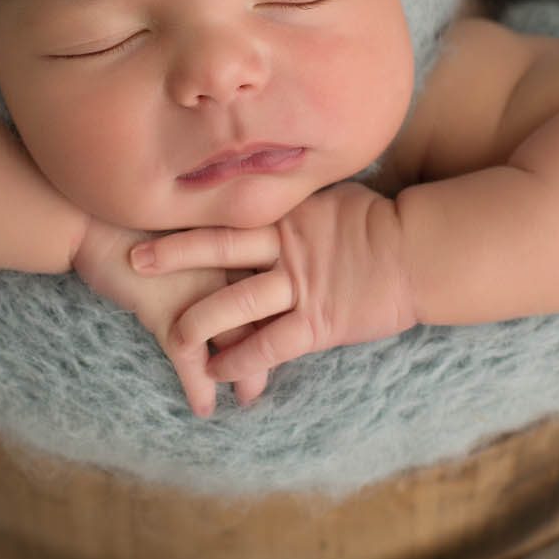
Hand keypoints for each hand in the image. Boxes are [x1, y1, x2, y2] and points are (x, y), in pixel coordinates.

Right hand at [69, 215, 264, 418]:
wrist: (90, 219)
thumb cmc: (138, 222)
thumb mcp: (187, 235)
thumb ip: (211, 251)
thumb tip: (228, 274)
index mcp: (235, 241)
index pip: (272, 281)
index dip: (281, 309)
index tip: (290, 330)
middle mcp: (226, 263)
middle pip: (264, 314)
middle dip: (273, 348)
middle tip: (277, 369)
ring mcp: (199, 289)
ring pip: (236, 341)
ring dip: (245, 375)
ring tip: (249, 398)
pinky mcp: (166, 310)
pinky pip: (191, 358)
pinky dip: (199, 387)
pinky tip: (204, 408)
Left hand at [126, 181, 419, 405]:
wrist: (424, 254)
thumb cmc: (383, 225)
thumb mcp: (333, 198)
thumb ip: (296, 200)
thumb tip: (268, 185)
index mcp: (288, 213)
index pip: (230, 211)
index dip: (190, 213)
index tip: (151, 211)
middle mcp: (287, 246)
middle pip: (220, 247)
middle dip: (174, 255)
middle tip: (134, 259)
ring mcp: (301, 284)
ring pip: (238, 301)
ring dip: (199, 319)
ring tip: (170, 334)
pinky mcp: (318, 322)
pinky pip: (270, 344)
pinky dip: (241, 360)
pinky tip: (216, 372)